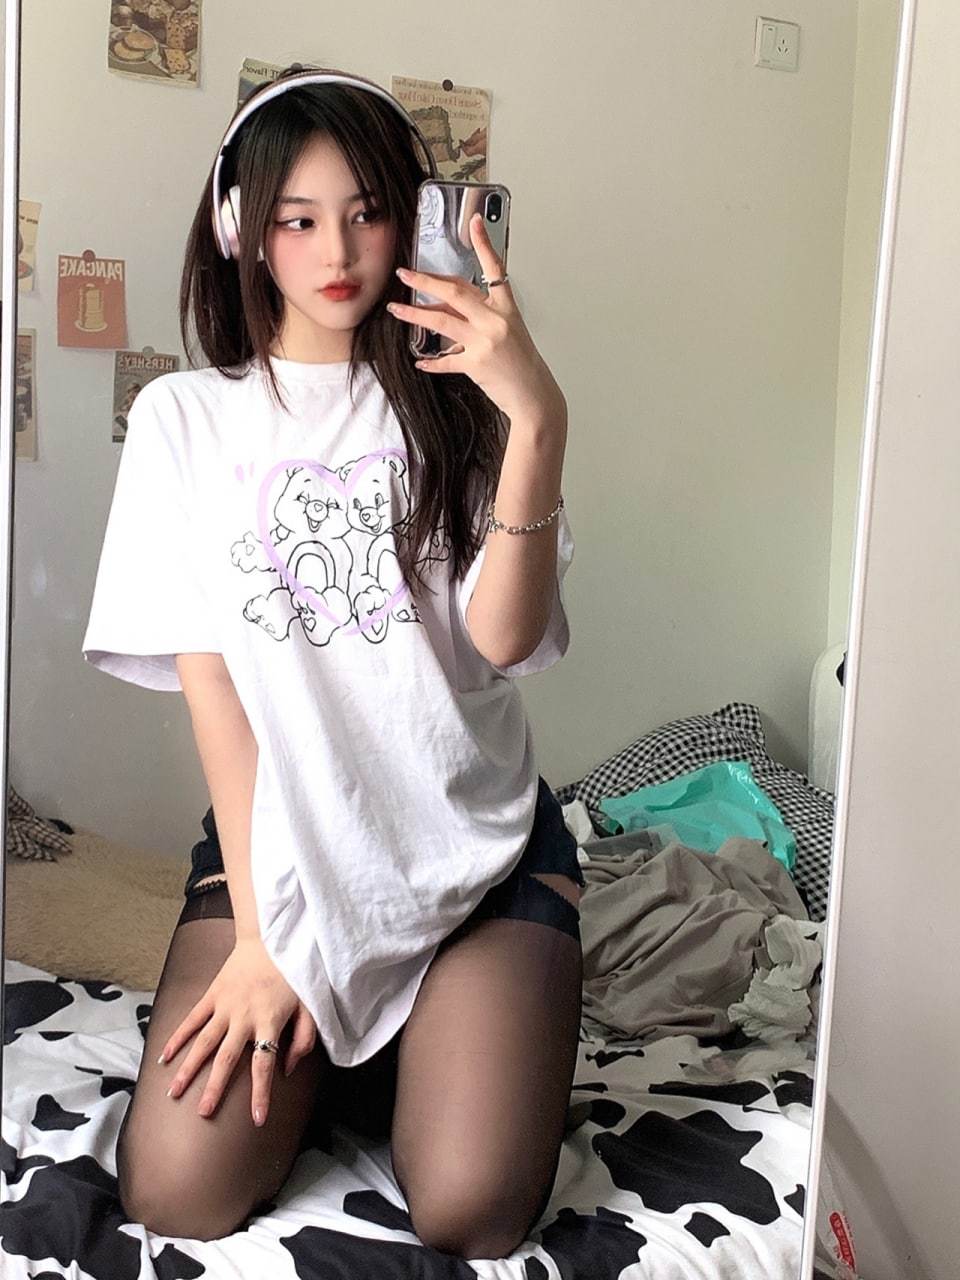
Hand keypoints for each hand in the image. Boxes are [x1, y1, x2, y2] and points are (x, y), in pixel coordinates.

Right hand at [157, 937, 318, 1126]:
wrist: (271, 937)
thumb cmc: (294, 974)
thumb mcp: (310, 1005)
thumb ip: (304, 1039)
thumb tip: (288, 1069)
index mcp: (270, 1021)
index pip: (265, 1065)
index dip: (261, 1094)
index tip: (257, 1120)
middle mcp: (244, 1016)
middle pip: (227, 1059)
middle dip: (215, 1088)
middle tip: (202, 1114)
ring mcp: (225, 1005)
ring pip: (203, 1042)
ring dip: (188, 1068)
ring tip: (172, 1092)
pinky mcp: (212, 994)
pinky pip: (192, 1019)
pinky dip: (178, 1037)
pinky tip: (164, 1056)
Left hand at [386, 213, 565, 424]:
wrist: (533, 395)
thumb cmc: (521, 363)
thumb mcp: (508, 332)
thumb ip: (479, 316)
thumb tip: (446, 307)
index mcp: (507, 309)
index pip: (495, 269)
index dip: (484, 244)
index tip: (474, 222)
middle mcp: (495, 321)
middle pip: (455, 292)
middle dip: (426, 281)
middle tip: (405, 274)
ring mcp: (485, 342)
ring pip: (441, 320)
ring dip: (415, 314)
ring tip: (397, 310)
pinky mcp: (475, 365)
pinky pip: (445, 359)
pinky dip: (431, 361)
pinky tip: (420, 360)